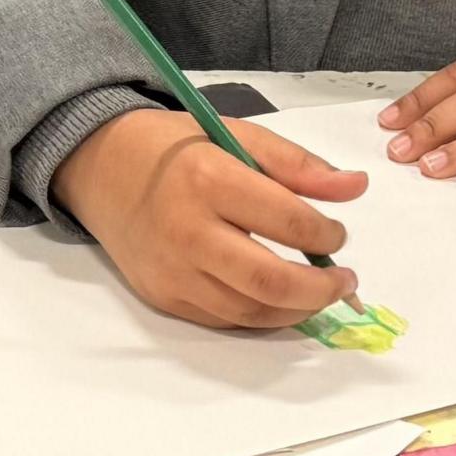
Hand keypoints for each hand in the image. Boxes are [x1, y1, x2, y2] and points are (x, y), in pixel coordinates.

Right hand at [52, 109, 369, 331]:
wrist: (100, 167)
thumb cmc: (174, 146)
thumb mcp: (235, 134)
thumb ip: (297, 164)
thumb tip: (355, 187)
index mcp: (208, 178)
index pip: (287, 222)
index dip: (327, 234)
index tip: (338, 233)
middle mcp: (186, 230)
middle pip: (270, 281)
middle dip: (321, 289)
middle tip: (345, 281)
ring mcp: (171, 271)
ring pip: (251, 312)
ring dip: (297, 310)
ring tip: (318, 293)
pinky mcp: (162, 296)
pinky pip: (224, 320)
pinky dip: (262, 316)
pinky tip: (279, 300)